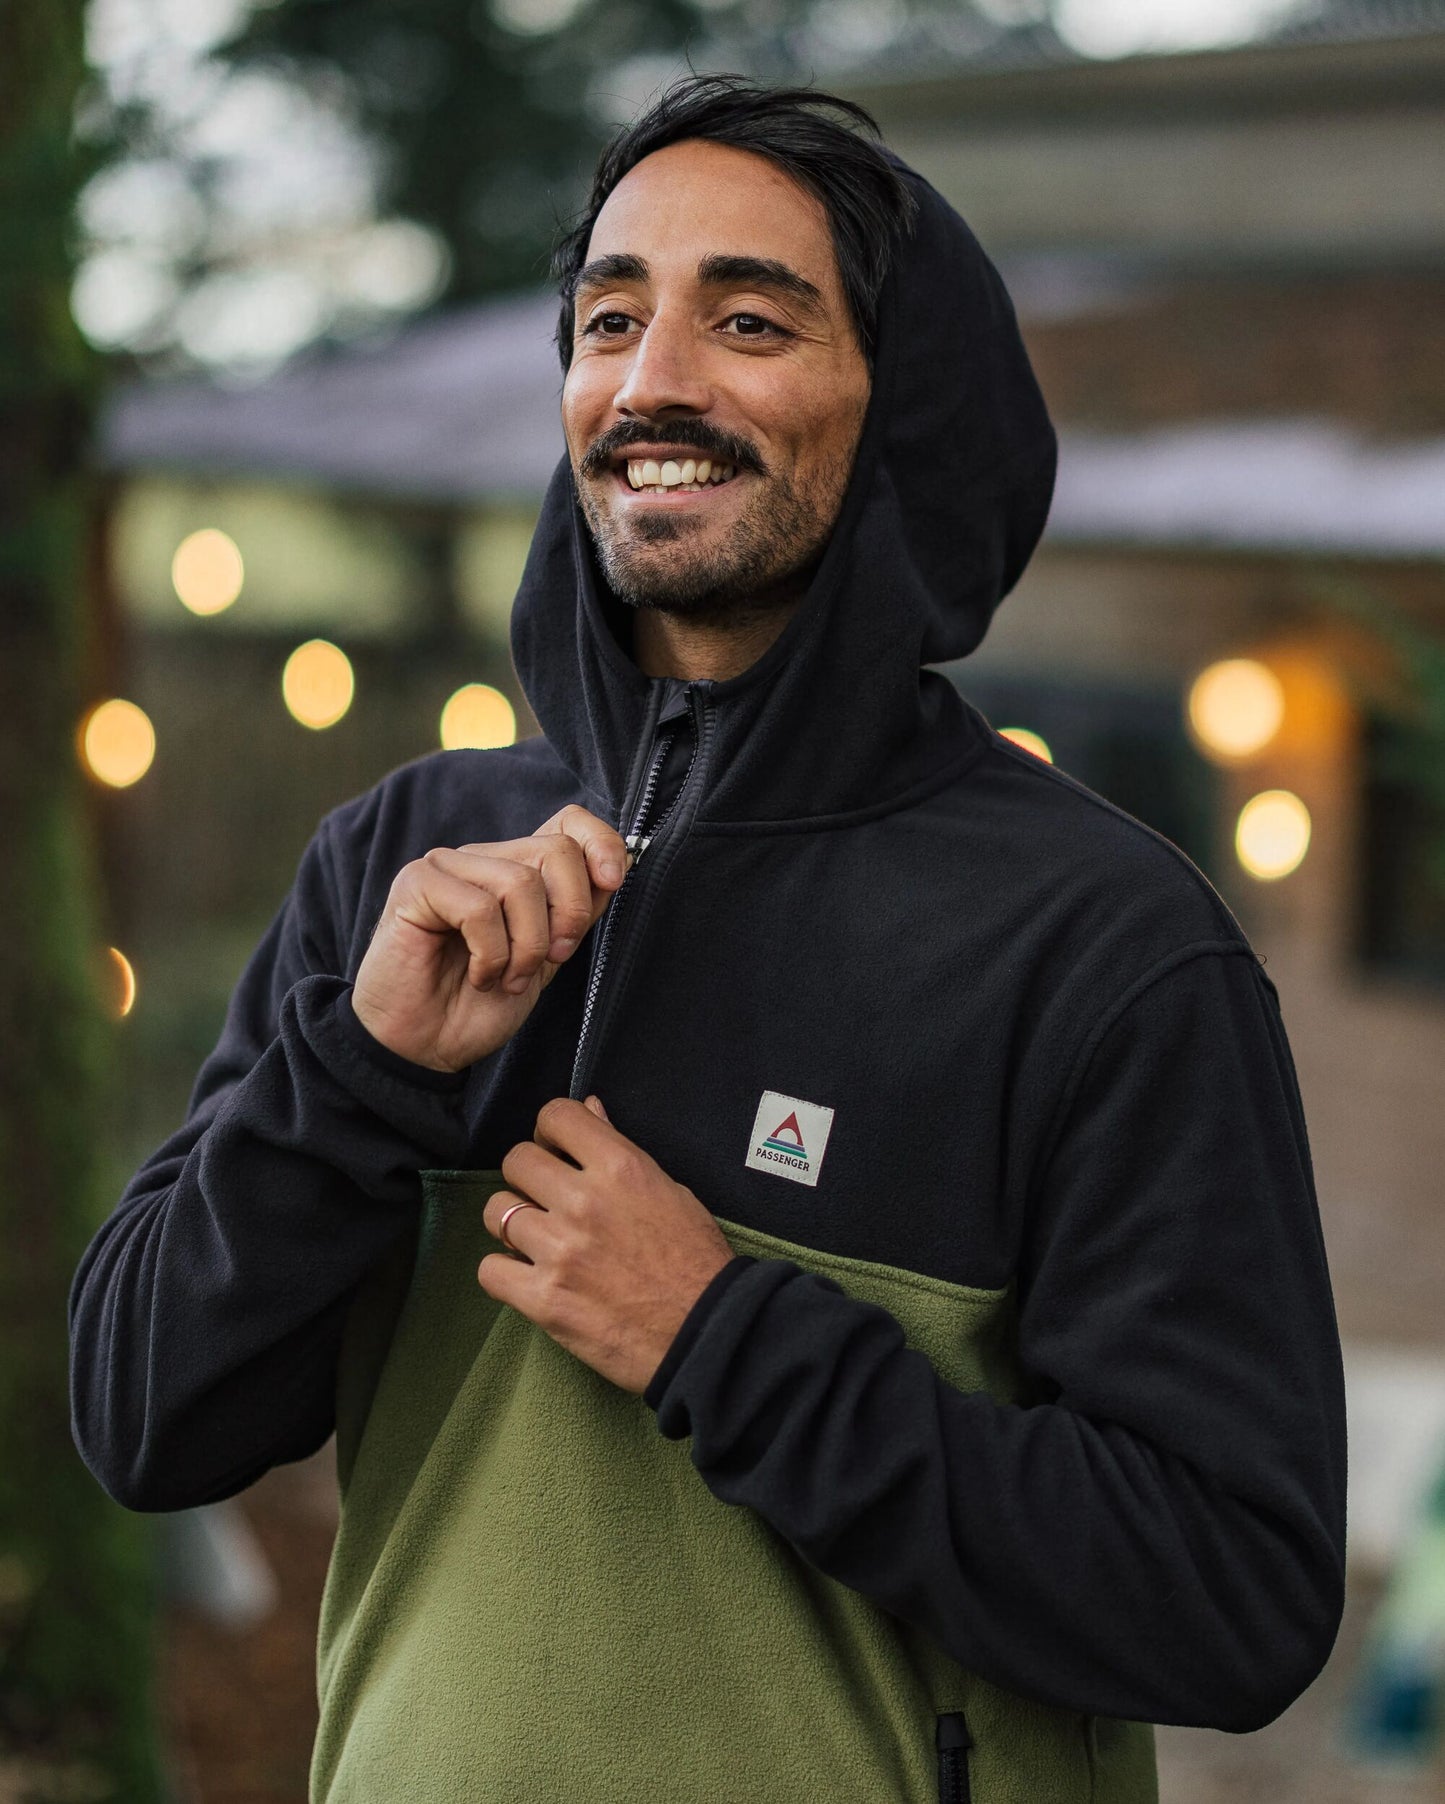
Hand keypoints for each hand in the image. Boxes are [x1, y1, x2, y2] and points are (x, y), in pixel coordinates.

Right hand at [352, 805, 628, 1071]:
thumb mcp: (546, 958)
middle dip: (569, 915)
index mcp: (516, 868)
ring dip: (527, 947)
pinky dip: (491, 955)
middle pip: (556, 851)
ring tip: (506, 978)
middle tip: (550, 960)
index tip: (612, 883)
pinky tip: (479, 976)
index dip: (601, 843)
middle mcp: (483, 858)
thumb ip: (574, 913)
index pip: (568, 823)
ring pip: (521, 882)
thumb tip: (614, 872)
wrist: (423, 1047)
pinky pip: (479, 908)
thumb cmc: (478, 1006)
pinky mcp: (417, 884)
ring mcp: (447, 865)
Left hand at [478, 1096, 736, 1393]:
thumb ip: (621, 1150)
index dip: (551, 1132)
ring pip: (496, 1212)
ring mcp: (559, 1251)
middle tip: (545, 1199)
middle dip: (527, 1176)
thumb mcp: (671, 1190)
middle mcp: (583, 1202)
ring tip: (538, 1241)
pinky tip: (527, 1276)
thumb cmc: (696, 1261)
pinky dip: (504, 1273)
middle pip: (516, 1161)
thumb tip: (590, 1109)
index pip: (556, 1115)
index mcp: (621, 1168)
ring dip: (513, 1224)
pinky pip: (490, 1270)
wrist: (706, 1335)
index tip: (558, 1152)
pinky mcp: (544, 1299)